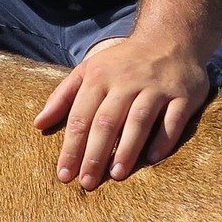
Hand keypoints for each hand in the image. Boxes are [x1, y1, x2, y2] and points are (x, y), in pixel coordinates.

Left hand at [33, 36, 212, 189]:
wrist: (170, 38)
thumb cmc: (123, 63)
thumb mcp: (89, 70)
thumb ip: (63, 96)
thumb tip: (38, 124)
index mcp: (100, 77)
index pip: (81, 116)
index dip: (71, 147)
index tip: (64, 174)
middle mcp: (127, 82)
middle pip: (107, 121)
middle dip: (95, 154)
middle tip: (87, 182)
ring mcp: (156, 87)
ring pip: (139, 120)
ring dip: (127, 149)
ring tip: (116, 175)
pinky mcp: (182, 95)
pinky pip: (173, 119)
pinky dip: (163, 139)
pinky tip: (152, 158)